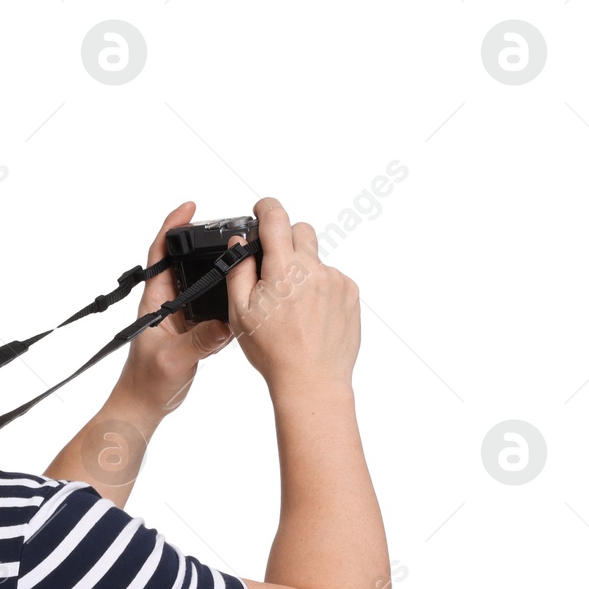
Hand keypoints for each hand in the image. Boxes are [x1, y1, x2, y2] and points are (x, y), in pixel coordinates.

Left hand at [111, 201, 233, 416]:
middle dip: (202, 242)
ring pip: (201, 283)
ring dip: (217, 270)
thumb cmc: (147, 383)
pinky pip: (212, 307)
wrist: (145, 406)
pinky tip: (242, 294)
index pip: (160, 254)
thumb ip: (199, 342)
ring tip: (242, 256)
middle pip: (184, 262)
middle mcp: (168, 303)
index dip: (172, 227)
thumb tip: (226, 325)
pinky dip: (226, 299)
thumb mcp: (173, 360)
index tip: (189, 208)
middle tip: (227, 228)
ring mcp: (180, 316)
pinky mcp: (192, 330)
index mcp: (155, 301)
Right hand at [227, 197, 359, 400]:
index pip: (276, 218)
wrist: (312, 381)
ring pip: (316, 260)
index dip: (266, 208)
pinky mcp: (350, 293)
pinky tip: (310, 316)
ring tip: (293, 308)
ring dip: (303, 272)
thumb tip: (238, 244)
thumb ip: (238, 272)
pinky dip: (319, 290)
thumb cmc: (274, 352)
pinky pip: (332, 279)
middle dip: (286, 241)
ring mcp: (336, 280)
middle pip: (301, 231)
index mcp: (283, 269)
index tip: (261, 210)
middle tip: (274, 269)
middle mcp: (313, 268)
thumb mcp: (240, 313)